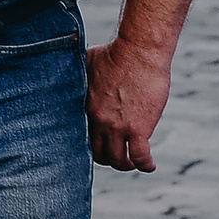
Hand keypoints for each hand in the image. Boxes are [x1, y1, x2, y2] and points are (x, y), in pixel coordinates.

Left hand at [87, 36, 174, 172]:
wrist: (139, 51)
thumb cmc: (116, 52)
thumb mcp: (87, 63)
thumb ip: (78, 74)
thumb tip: (69, 67)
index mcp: (85, 109)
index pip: (82, 138)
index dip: (91, 146)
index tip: (99, 147)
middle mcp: (99, 122)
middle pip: (99, 153)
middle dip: (107, 158)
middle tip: (116, 156)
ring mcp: (118, 127)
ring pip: (118, 160)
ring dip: (125, 164)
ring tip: (132, 163)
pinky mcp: (139, 128)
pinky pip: (140, 156)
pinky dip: (144, 165)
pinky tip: (149, 166)